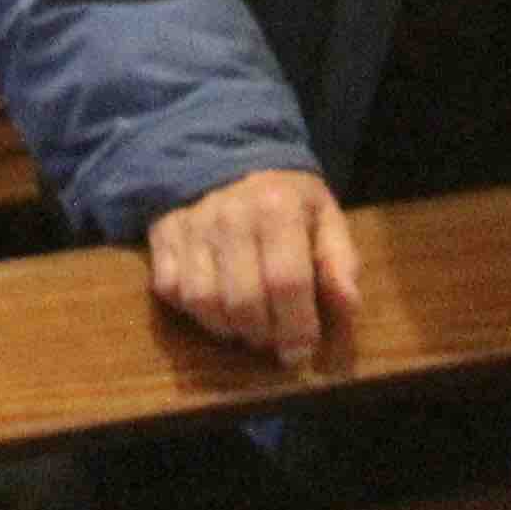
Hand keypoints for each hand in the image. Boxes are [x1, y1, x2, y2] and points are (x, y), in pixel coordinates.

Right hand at [146, 170, 360, 367]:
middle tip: (274, 341)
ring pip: (204, 303)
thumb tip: (348, 306)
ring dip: (228, 328)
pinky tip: (215, 305)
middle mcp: (230, 216)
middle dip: (263, 335)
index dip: (296, 326)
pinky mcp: (162, 237)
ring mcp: (191, 226)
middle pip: (244, 301)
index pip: (287, 282)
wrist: (224, 157)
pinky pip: (172, 292)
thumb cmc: (284, 199)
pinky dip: (193, 311)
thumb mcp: (325, 217)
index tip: (301, 352)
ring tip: (246, 326)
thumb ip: (340, 261)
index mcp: (278, 208)